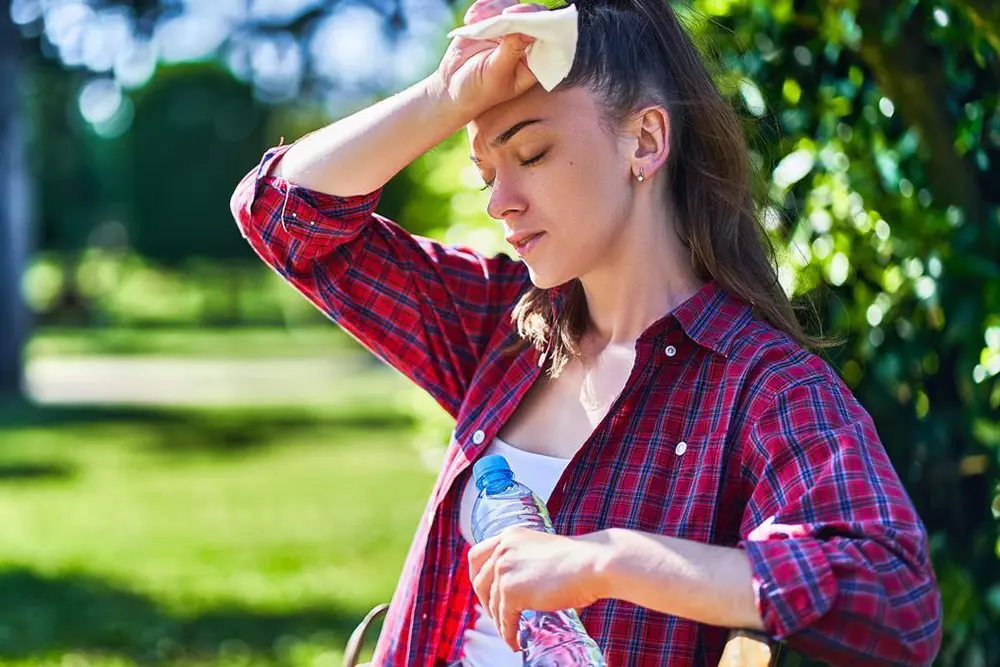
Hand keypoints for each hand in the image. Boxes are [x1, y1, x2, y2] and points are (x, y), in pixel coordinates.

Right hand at [430, 0, 549, 117]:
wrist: (452, 89)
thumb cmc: (478, 91)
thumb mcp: (495, 74)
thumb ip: (511, 51)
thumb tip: (527, 30)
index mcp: (534, 62)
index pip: (548, 37)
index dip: (541, 25)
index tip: (526, 20)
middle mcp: (525, 44)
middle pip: (532, 16)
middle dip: (519, 12)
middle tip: (504, 13)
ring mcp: (509, 31)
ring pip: (512, 6)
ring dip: (495, 9)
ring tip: (476, 21)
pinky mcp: (492, 22)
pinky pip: (493, 5)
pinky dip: (482, 7)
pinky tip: (471, 20)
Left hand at [468, 527, 606, 651]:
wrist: (592, 563)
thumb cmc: (578, 560)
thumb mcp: (542, 551)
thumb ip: (526, 561)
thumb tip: (522, 587)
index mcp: (509, 536)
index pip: (476, 555)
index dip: (477, 576)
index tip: (484, 591)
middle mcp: (502, 549)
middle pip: (479, 581)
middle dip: (486, 602)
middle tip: (498, 615)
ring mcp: (504, 570)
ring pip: (492, 604)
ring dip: (500, 622)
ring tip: (511, 633)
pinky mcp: (511, 592)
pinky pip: (504, 620)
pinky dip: (508, 634)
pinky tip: (516, 642)